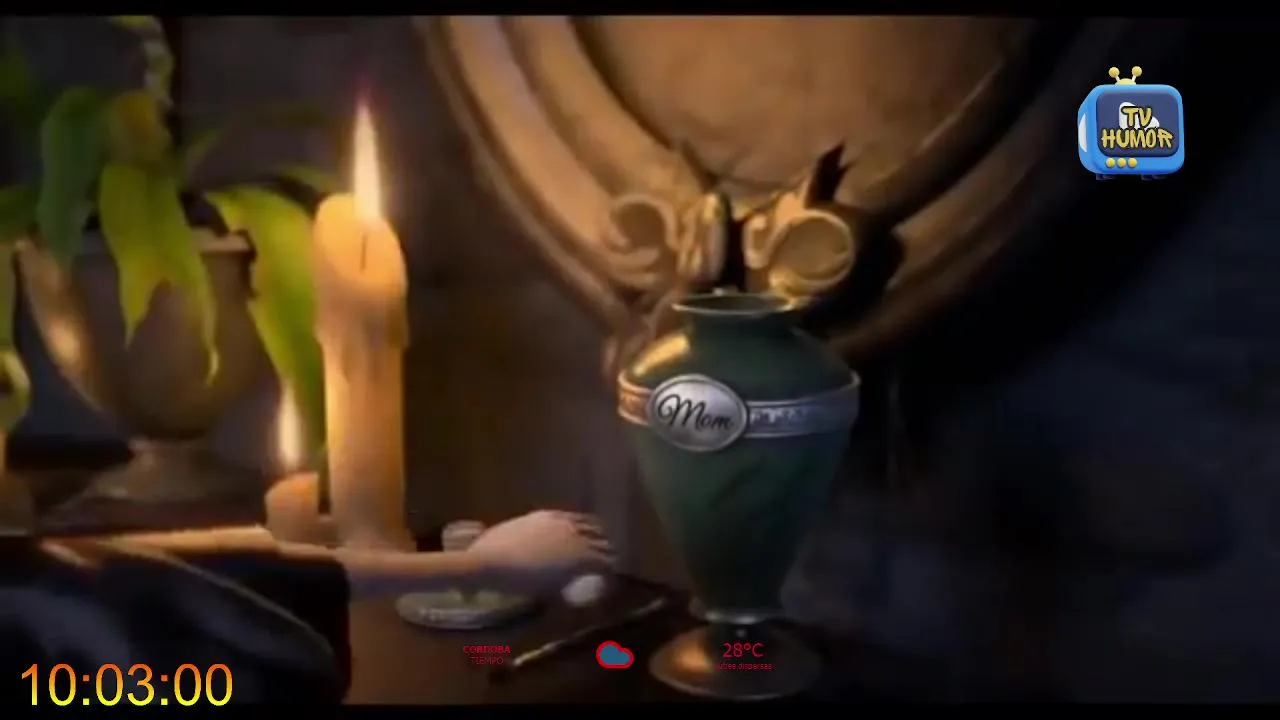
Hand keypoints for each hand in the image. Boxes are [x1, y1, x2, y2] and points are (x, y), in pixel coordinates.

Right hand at [466, 510, 614, 596]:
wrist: (492, 562)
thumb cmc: (488, 554)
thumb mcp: (497, 540)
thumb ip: (497, 540)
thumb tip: (478, 547)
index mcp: (547, 517)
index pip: (576, 520)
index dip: (584, 531)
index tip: (587, 542)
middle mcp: (565, 524)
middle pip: (596, 529)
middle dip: (601, 543)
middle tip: (603, 560)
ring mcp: (575, 539)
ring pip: (605, 545)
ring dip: (608, 557)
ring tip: (609, 574)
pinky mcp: (581, 557)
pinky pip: (605, 565)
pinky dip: (609, 575)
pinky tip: (609, 585)